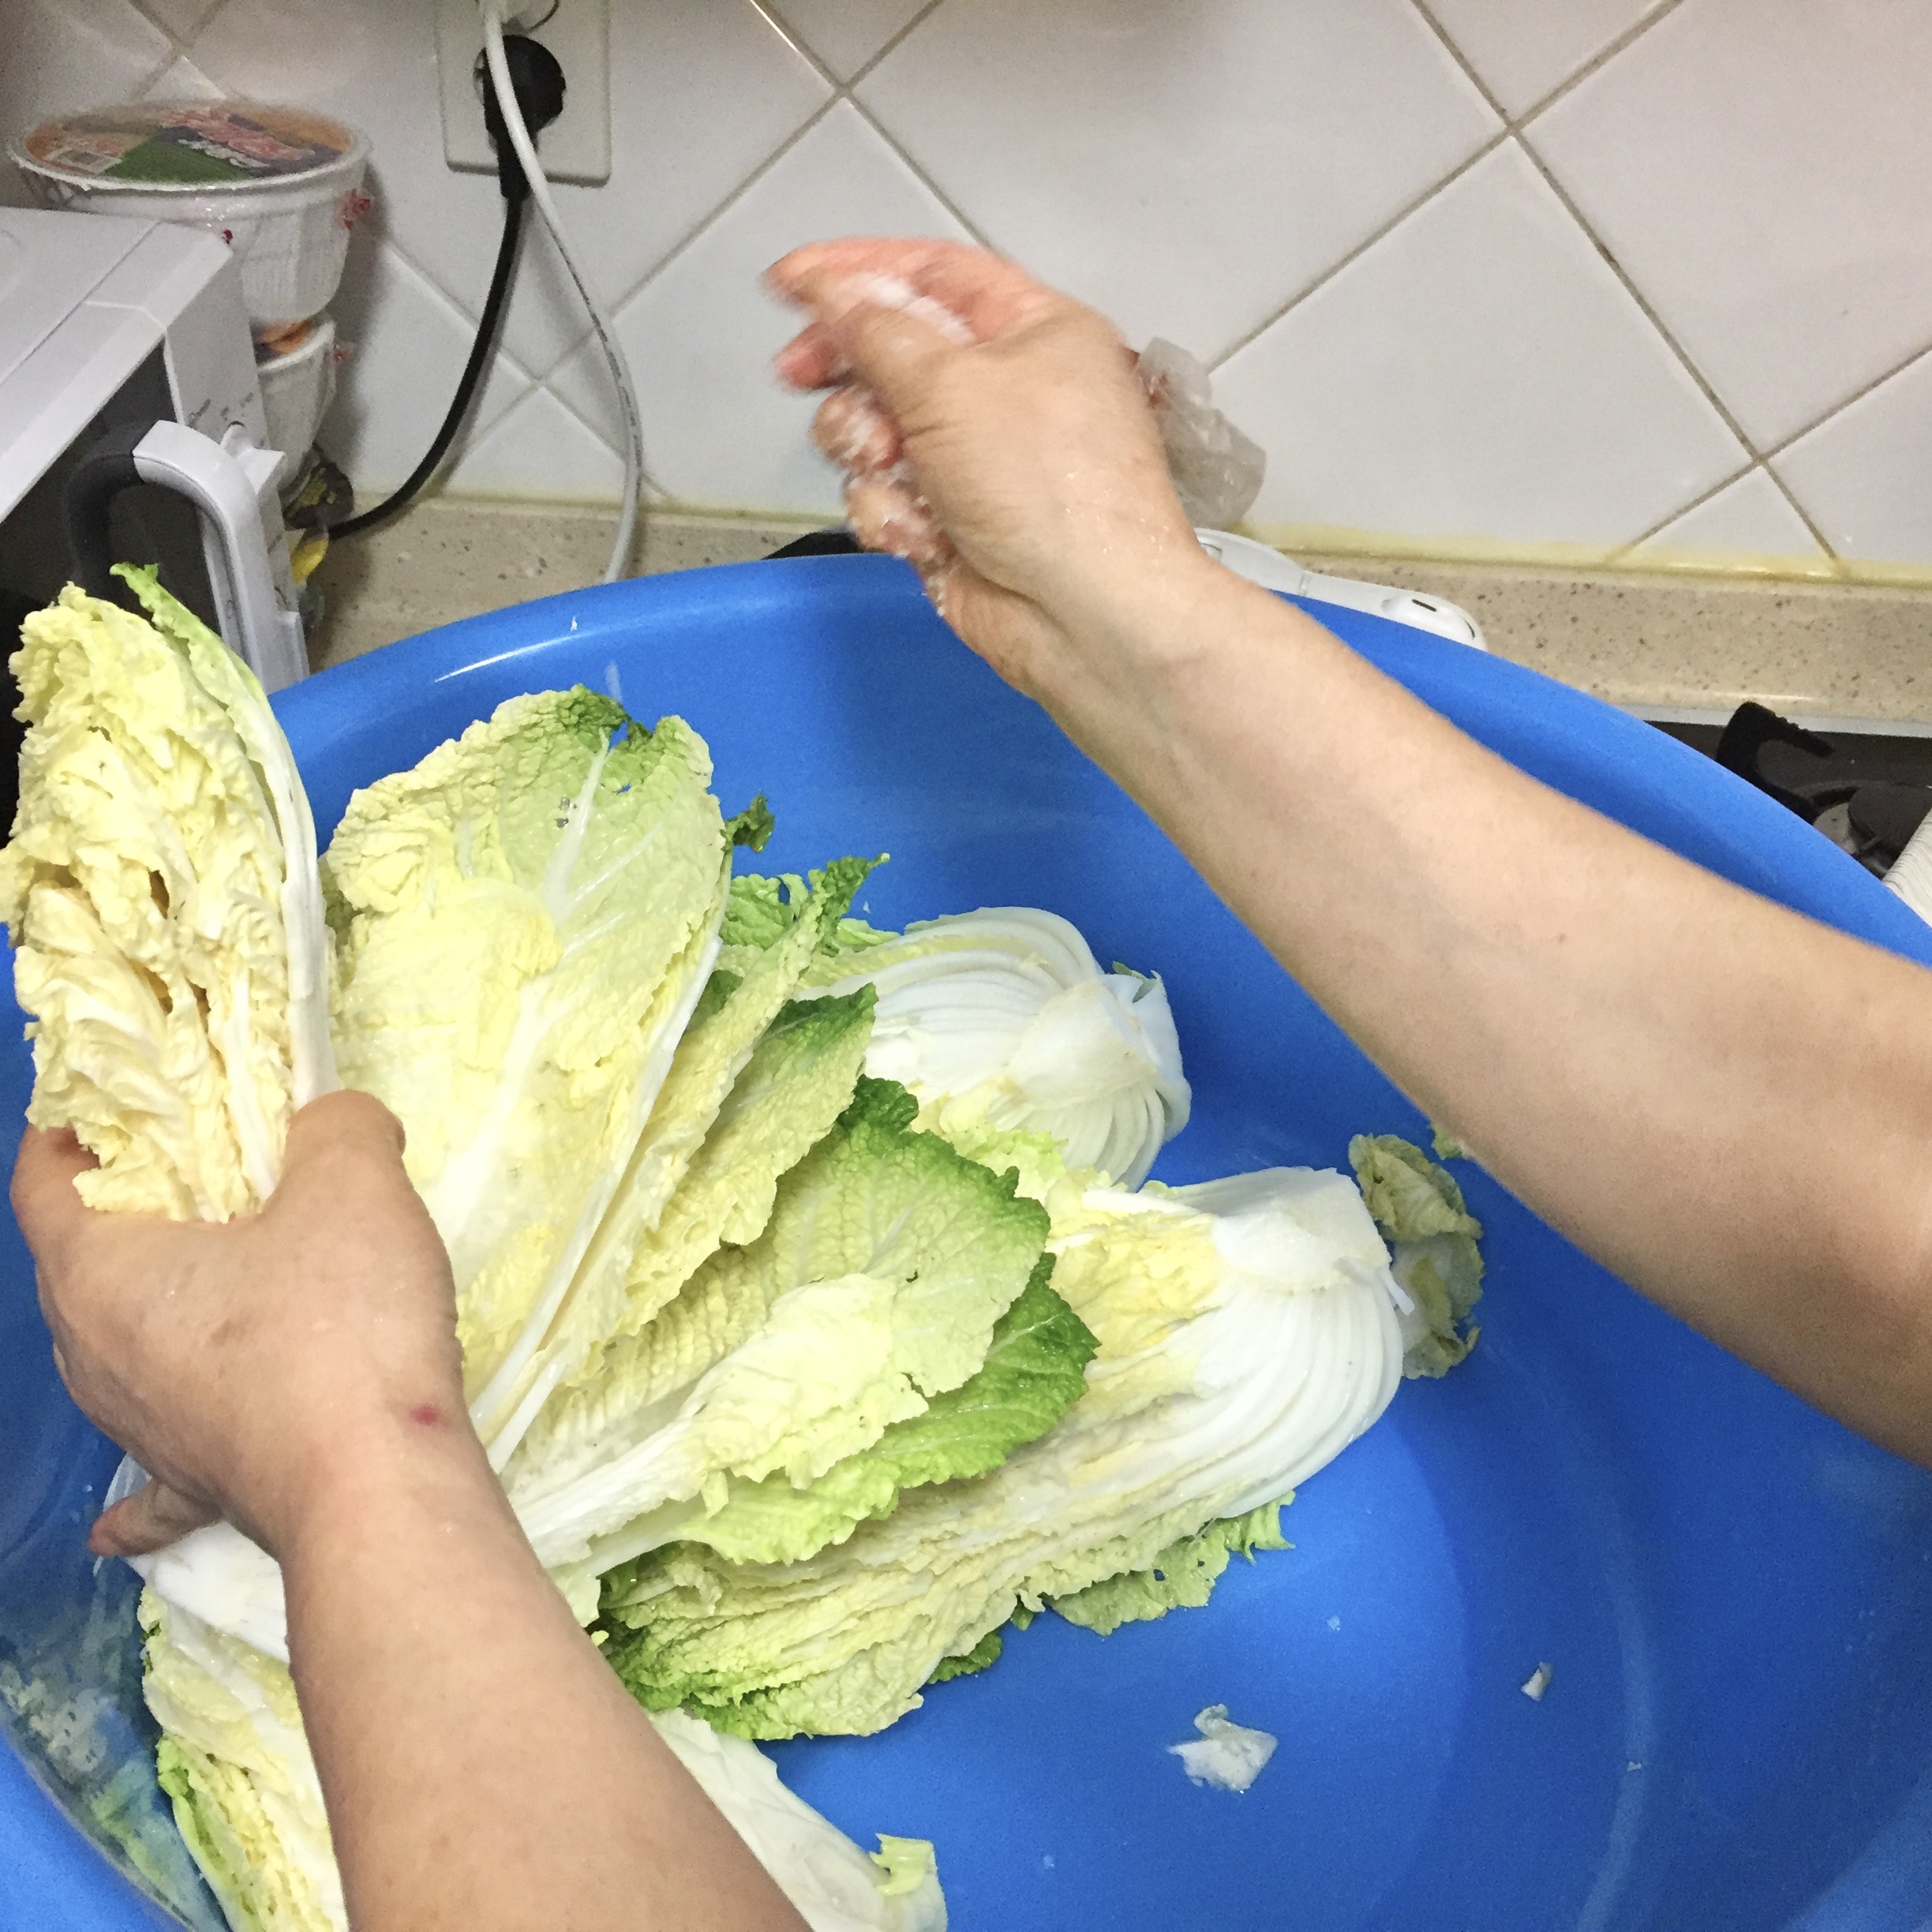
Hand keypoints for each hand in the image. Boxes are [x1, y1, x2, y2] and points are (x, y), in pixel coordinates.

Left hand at [13, 1089, 471, 1561]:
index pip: (41, 1185)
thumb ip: (336, 1125)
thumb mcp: (354, 1183)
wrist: (374, 1485)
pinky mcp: (194, 1483)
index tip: (111, 1110)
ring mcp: (137, 1427)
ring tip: (196, 1289)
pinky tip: (115, 1521)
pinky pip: (147, 1484)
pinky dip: (134, 1490)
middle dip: (121, 1216)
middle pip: (74, 1265)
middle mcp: (93, 1353)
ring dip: (139, 1317)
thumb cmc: (340, 1326)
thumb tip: (333, 1121)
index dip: (64, 1136)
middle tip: (196, 1177)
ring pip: (107, 1356)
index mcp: (102, 1270)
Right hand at [767, 238, 1220, 706]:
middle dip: (846, 368)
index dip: (856, 271)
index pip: (932, 274)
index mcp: (1033, 331)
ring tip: (890, 467)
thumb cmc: (1059, 496)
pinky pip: (886, 497)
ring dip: (866, 449)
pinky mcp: (952, 522)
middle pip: (894, 351)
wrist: (1083, 615)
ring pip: (876, 429)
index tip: (792, 281)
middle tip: (799, 373)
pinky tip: (921, 533)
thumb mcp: (953, 384)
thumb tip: (835, 293)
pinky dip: (891, 513)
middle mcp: (1008, 391)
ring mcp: (978, 460)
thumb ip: (878, 329)